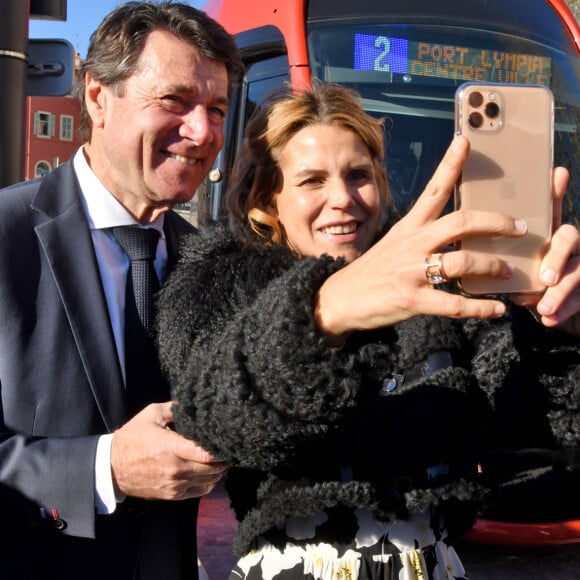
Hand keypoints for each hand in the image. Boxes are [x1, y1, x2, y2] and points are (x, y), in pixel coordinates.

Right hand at [110, 402, 228, 499]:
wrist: (112, 468)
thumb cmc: (133, 437)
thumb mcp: (152, 414)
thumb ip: (175, 407)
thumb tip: (195, 403)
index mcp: (170, 447)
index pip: (206, 454)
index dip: (221, 448)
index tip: (227, 438)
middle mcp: (175, 469)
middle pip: (213, 469)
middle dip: (224, 458)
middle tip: (229, 447)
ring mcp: (174, 485)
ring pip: (210, 481)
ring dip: (220, 471)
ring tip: (222, 458)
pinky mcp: (173, 495)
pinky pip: (201, 491)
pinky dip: (210, 482)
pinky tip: (211, 471)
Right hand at [316, 135, 524, 338]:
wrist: (340, 299)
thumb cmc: (371, 271)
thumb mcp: (393, 244)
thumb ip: (421, 236)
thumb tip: (455, 233)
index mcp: (408, 227)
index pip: (433, 190)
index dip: (451, 165)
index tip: (466, 141)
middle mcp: (412, 244)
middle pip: (460, 223)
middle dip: (496, 222)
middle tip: (519, 227)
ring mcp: (412, 272)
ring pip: (463, 263)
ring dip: (492, 266)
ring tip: (507, 270)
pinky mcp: (412, 300)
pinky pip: (454, 304)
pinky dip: (480, 308)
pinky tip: (496, 309)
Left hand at [511, 167, 579, 335]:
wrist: (549, 312)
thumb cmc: (523, 282)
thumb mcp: (512, 264)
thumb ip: (499, 252)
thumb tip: (467, 248)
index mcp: (545, 234)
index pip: (550, 210)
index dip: (554, 193)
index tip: (555, 173)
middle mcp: (566, 245)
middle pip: (570, 237)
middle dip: (558, 256)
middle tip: (544, 276)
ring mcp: (578, 265)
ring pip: (579, 271)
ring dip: (561, 291)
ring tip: (542, 306)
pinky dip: (563, 311)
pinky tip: (548, 319)